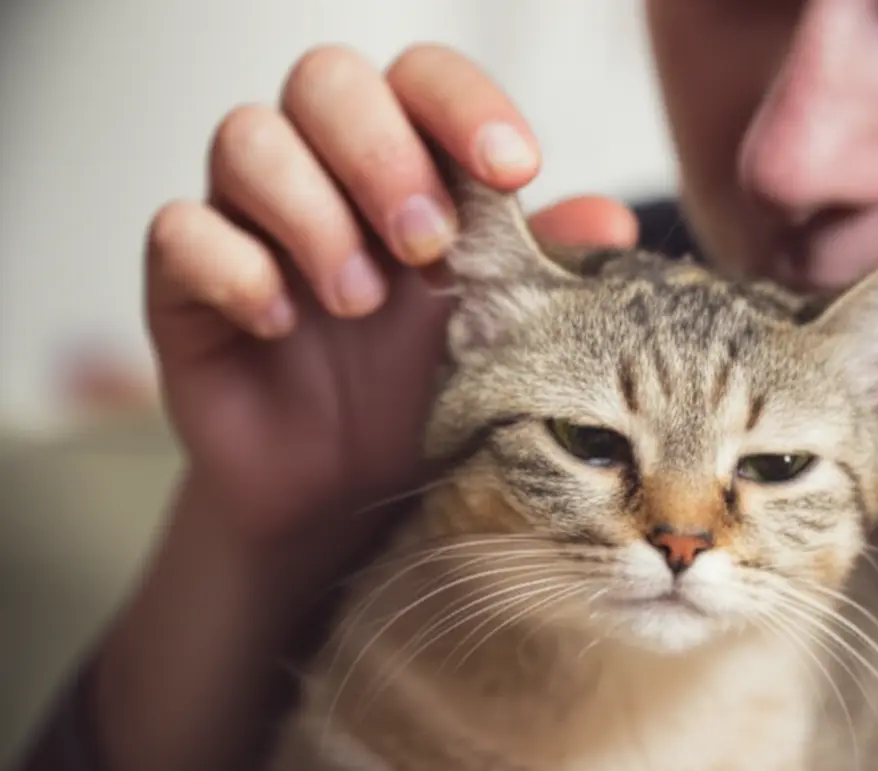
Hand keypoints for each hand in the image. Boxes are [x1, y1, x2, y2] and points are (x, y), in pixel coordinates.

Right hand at [145, 42, 636, 573]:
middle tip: (427, 245)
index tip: (514, 168)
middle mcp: (322, 175)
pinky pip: (178, 232)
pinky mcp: (185, 285)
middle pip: (326, 81)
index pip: (421, 79)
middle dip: (383, 152)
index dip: (463, 103)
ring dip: (312, 213)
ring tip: (361, 302)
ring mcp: (247, 223)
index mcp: (407, 168)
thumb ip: (544, 275)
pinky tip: (279, 325)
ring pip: (245, 138)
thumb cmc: (425, 400)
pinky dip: (233, 268)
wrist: (344, 499)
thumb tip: (613, 225)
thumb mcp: (499, 339)